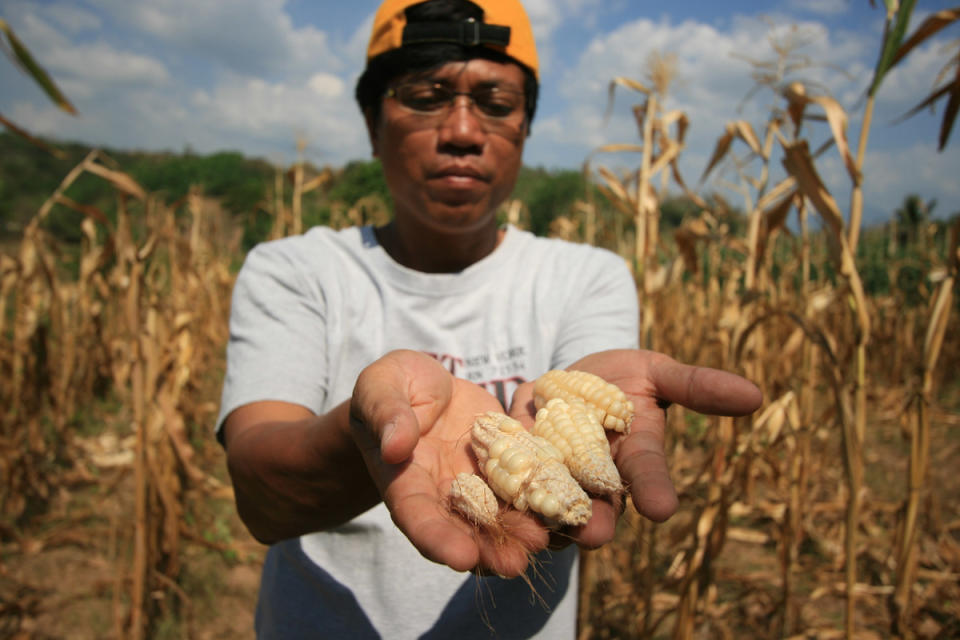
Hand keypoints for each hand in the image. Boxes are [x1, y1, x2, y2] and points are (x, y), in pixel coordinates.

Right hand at [350, 350, 549, 576]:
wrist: (423, 386)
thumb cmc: (390, 387)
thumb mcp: (379, 388)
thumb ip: (386, 415)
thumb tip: (395, 447)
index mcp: (405, 480)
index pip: (417, 517)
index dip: (437, 539)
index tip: (461, 558)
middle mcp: (443, 492)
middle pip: (464, 528)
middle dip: (488, 548)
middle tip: (514, 564)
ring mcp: (476, 482)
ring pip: (498, 513)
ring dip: (519, 530)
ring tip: (545, 540)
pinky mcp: (504, 462)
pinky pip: (524, 480)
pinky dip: (543, 493)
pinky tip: (566, 502)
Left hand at [509, 349, 761, 547]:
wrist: (566, 380)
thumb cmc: (621, 378)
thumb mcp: (658, 372)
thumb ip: (696, 386)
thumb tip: (756, 394)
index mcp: (633, 460)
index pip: (648, 478)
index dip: (655, 491)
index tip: (663, 508)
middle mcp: (594, 482)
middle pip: (596, 508)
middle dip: (596, 522)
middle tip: (595, 533)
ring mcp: (553, 479)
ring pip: (547, 506)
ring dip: (543, 517)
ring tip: (537, 522)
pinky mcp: (512, 467)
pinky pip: (503, 483)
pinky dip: (496, 490)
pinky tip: (487, 494)